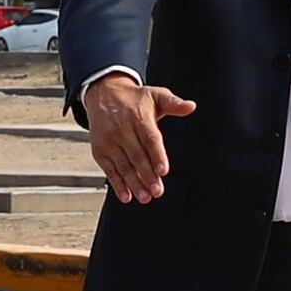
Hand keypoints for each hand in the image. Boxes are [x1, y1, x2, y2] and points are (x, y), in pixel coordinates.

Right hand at [82, 69, 197, 202]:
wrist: (104, 94)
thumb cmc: (134, 99)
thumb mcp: (155, 94)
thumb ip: (173, 103)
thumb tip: (190, 106)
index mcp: (138, 117)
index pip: (149, 138)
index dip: (157, 155)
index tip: (163, 170)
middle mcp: (121, 128)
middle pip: (137, 155)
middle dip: (147, 175)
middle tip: (157, 191)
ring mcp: (109, 141)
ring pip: (123, 165)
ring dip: (134, 183)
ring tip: (145, 197)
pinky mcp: (100, 150)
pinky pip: (110, 170)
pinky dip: (118, 184)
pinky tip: (127, 196)